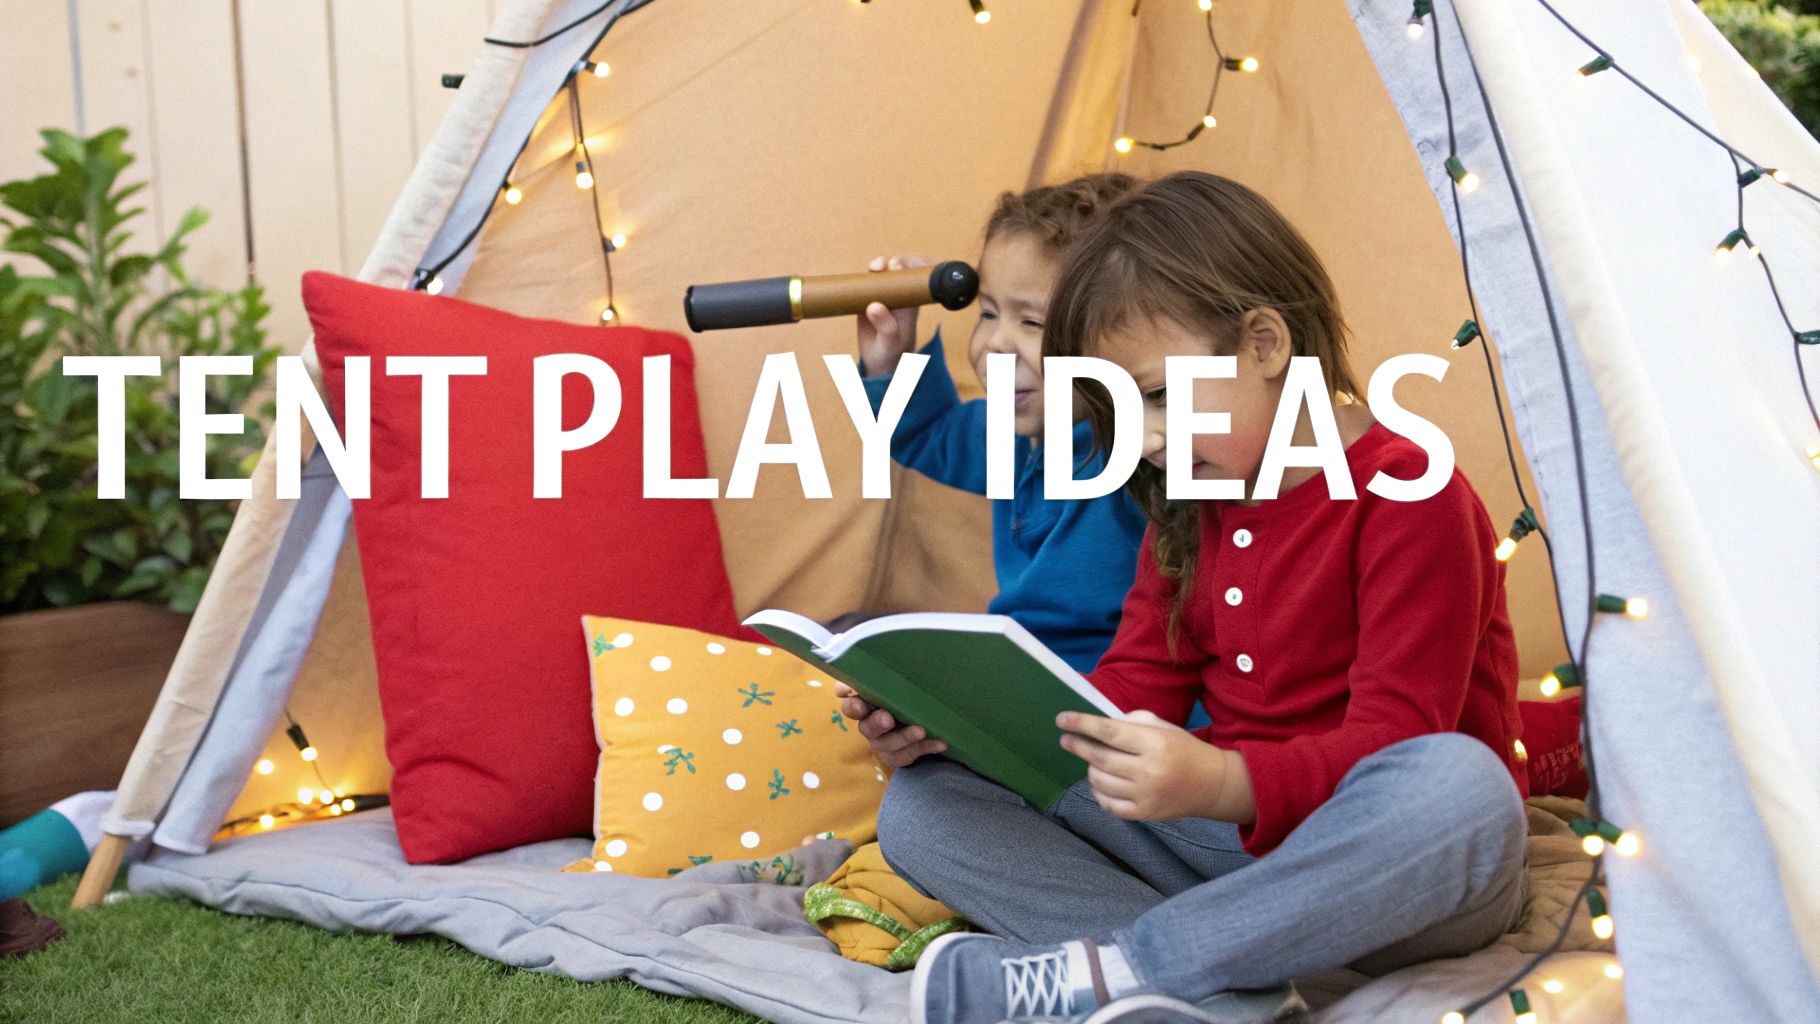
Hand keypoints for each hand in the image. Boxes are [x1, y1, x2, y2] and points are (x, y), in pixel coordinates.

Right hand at [837, 681, 946, 768]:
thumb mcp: (898, 681)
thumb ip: (892, 673)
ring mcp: (880, 742)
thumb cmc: (905, 692)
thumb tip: (897, 655)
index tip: (849, 692)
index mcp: (864, 700)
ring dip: (904, 737)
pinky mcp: (895, 756)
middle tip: (887, 718)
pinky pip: (906, 755)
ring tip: (921, 730)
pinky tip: (940, 742)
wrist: (922, 718)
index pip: (847, 696)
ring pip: (887, 743)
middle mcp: (868, 722)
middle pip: (866, 725)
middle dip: (876, 723)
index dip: (847, 695)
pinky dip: (924, 748)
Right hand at [857, 254, 930, 375]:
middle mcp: (900, 298)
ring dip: (879, 265)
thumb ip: (885, 326)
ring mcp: (885, 297)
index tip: (896, 267)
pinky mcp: (870, 299)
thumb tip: (874, 305)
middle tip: (880, 267)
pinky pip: (869, 282)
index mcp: (911, 305)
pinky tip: (863, 274)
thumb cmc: (891, 353)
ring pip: (885, 273)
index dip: (909, 268)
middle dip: (894, 262)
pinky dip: (866, 275)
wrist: (880, 364)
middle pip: (902, 271)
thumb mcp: (890, 343)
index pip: (916, 280)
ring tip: (874, 268)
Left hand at [1058, 710, 1252, 822]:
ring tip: (1092, 762)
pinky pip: (1108, 805)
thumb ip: (1132, 722)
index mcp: (1155, 744)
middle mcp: (1149, 771)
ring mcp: (1146, 795)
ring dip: (1090, 770)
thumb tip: (1101, 726)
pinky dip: (1098, 793)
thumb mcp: (1164, 727)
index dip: (1083, 725)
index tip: (1062, 720)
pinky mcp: (1144, 814)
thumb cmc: (1184, 750)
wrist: (1212, 785)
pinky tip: (1100, 783)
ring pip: (1101, 782)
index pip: (1110, 732)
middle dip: (1078, 747)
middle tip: (1066, 740)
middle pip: (1101, 758)